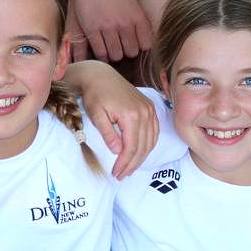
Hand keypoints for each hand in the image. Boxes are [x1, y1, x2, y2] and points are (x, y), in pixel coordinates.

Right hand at [64, 0, 152, 61]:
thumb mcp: (131, 0)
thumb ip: (139, 18)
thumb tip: (145, 37)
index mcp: (136, 16)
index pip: (146, 44)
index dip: (141, 46)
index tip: (136, 44)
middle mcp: (124, 23)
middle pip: (131, 52)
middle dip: (127, 51)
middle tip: (122, 47)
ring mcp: (107, 27)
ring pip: (115, 55)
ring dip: (114, 54)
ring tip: (111, 49)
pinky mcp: (91, 30)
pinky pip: (100, 52)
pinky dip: (101, 54)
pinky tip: (101, 50)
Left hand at [69, 63, 158, 178]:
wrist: (101, 76)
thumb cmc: (95, 95)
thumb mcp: (97, 115)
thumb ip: (108, 134)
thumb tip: (117, 151)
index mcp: (131, 115)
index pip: (131, 147)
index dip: (124, 163)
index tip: (116, 173)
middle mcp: (145, 113)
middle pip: (143, 147)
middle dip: (132, 164)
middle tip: (122, 175)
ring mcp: (150, 109)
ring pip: (150, 141)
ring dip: (141, 157)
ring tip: (129, 168)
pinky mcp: (150, 107)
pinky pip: (154, 131)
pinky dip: (148, 145)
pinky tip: (139, 153)